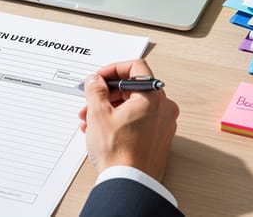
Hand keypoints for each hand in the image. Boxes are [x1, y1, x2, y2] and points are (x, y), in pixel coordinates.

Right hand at [78, 59, 178, 181]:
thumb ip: (95, 90)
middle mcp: (164, 108)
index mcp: (153, 96)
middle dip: (106, 94)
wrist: (130, 183)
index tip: (99, 78)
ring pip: (134, 106)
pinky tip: (101, 131)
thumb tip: (95, 81)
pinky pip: (139, 121)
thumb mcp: (98, 114)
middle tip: (89, 101)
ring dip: (110, 109)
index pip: (136, 68)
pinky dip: (120, 121)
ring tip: (89, 121)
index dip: (113, 69)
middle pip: (133, 88)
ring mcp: (163, 125)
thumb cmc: (119, 152)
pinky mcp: (158, 139)